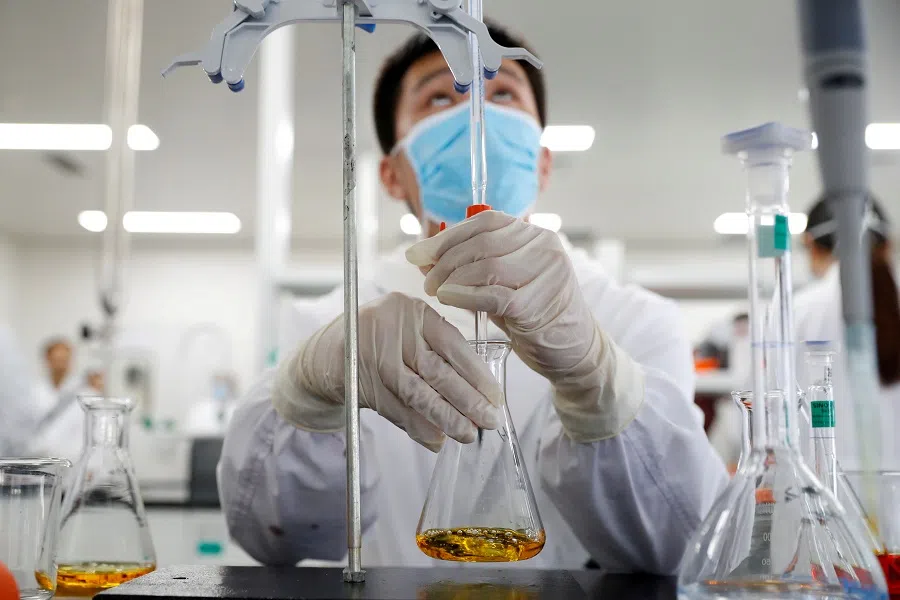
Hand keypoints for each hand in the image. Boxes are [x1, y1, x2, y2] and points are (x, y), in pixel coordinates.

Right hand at [274, 292, 501, 451]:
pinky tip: (437, 440)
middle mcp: (390, 331)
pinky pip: (397, 412)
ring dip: (446, 420)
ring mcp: (373, 360)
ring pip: (418, 395)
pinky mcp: (360, 386)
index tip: (495, 397)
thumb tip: (481, 386)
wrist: (329, 352)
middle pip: (437, 372)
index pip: (452, 344)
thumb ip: (437, 344)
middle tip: (489, 421)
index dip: (477, 374)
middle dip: (468, 401)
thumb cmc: (381, 337)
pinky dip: (419, 429)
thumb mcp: (407, 326)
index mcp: (411, 311)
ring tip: (468, 435)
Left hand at [405, 211, 644, 441]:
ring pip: (486, 266)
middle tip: (426, 282)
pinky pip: (493, 295)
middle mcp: (545, 247)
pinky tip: (449, 299)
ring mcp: (546, 274)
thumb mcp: (500, 285)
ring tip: (436, 292)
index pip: (484, 223)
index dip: (446, 236)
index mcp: (536, 235)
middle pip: (482, 244)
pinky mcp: (539, 303)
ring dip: (452, 279)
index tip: (417, 253)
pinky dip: (464, 296)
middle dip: (444, 262)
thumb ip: (466, 269)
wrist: (575, 352)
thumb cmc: (535, 317)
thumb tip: (422, 257)